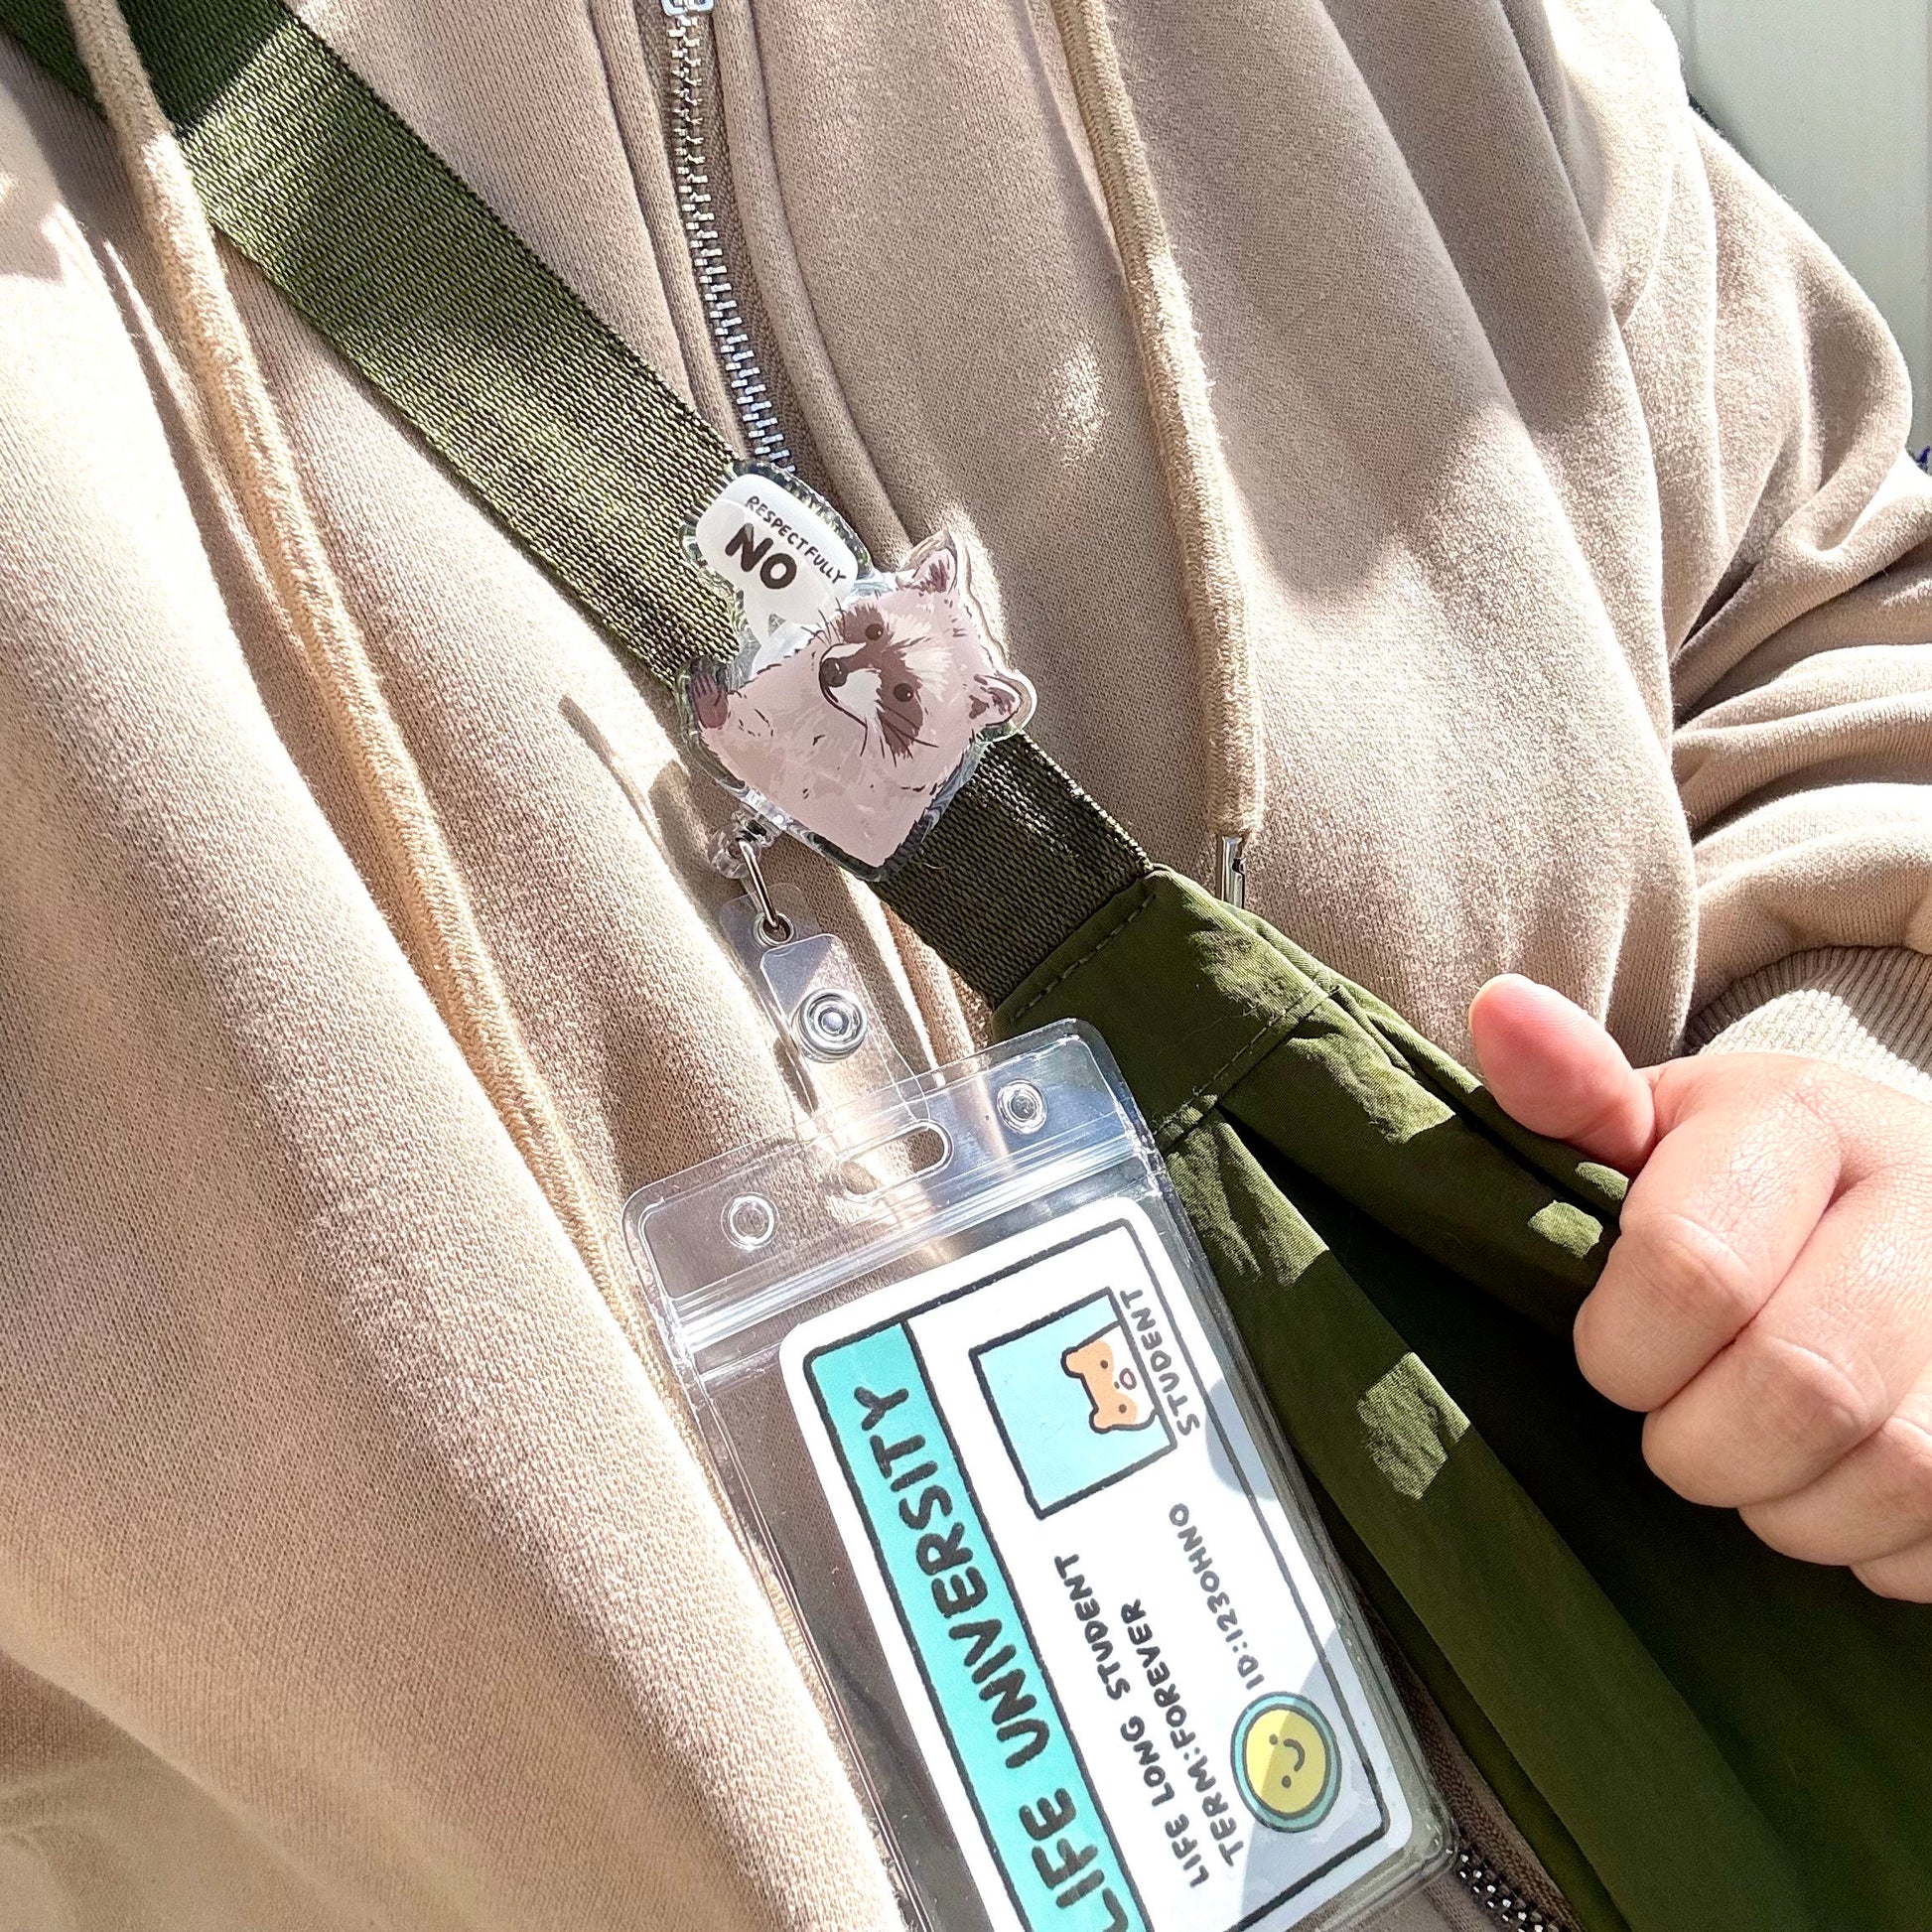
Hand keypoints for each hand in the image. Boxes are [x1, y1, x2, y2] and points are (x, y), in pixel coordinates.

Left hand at [1468, 975, 1931, 1600]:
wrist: (1891, 1212)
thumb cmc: (1728, 1185)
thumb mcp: (1645, 1130)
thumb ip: (1567, 1095)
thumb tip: (1502, 1010)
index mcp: (1807, 1118)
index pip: (1692, 1266)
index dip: (1624, 1349)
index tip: (1612, 1356)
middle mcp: (1926, 1200)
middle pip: (1801, 1382)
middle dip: (1702, 1446)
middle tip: (1678, 1433)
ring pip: (1897, 1472)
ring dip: (1792, 1507)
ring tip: (1758, 1462)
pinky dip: (1877, 1548)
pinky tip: (1838, 1488)